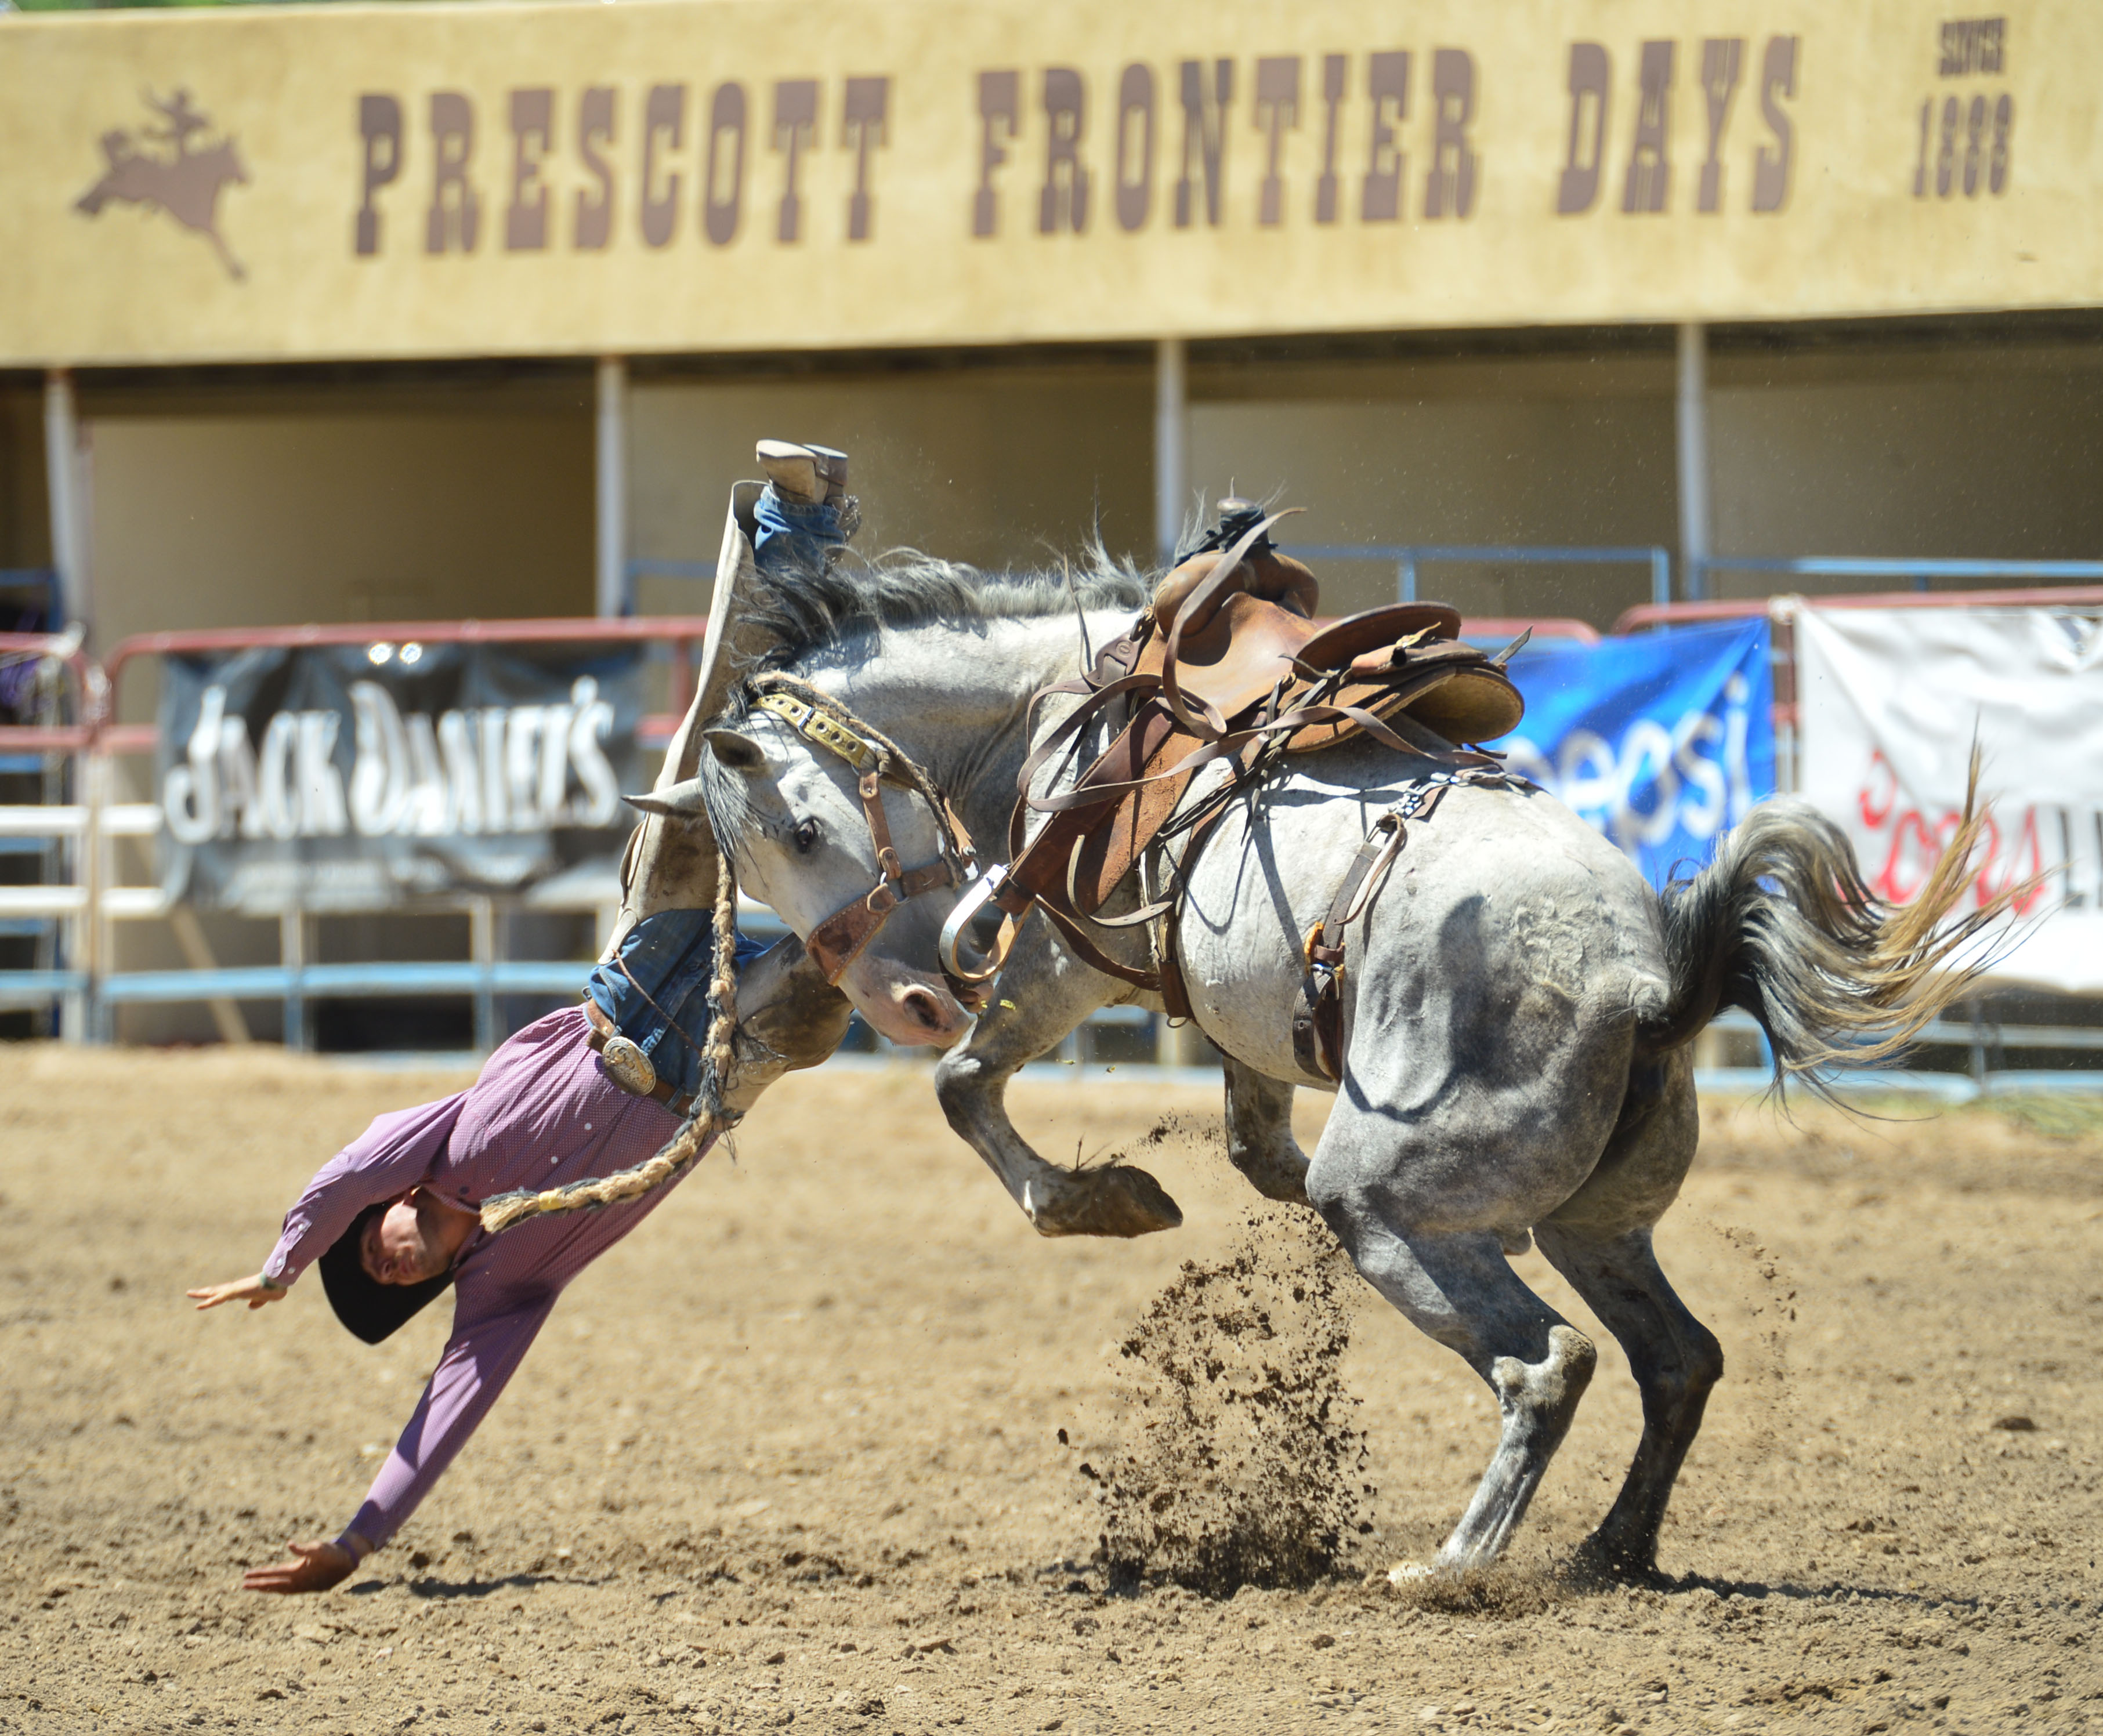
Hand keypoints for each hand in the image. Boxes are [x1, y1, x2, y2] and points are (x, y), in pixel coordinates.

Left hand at [187, 1273, 286, 1311]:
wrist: (278, 1282)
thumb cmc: (274, 1288)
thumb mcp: (264, 1299)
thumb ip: (257, 1302)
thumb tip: (250, 1306)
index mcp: (242, 1290)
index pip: (224, 1293)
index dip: (215, 1295)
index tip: (206, 1297)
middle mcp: (236, 1288)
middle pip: (216, 1291)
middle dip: (203, 1292)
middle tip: (190, 1292)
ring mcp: (234, 1289)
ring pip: (214, 1292)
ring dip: (201, 1294)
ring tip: (189, 1293)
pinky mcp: (235, 1291)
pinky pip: (219, 1298)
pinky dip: (209, 1302)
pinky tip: (199, 1305)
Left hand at [242, 1539, 356, 1594]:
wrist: (346, 1563)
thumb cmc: (331, 1552)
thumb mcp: (318, 1547)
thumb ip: (302, 1548)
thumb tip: (289, 1544)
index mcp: (297, 1572)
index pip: (273, 1574)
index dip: (259, 1574)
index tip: (246, 1575)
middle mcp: (297, 1582)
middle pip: (273, 1585)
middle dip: (257, 1584)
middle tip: (243, 1585)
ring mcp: (301, 1586)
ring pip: (279, 1589)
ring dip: (267, 1588)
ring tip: (256, 1588)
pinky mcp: (306, 1587)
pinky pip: (286, 1591)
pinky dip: (278, 1590)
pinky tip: (275, 1589)